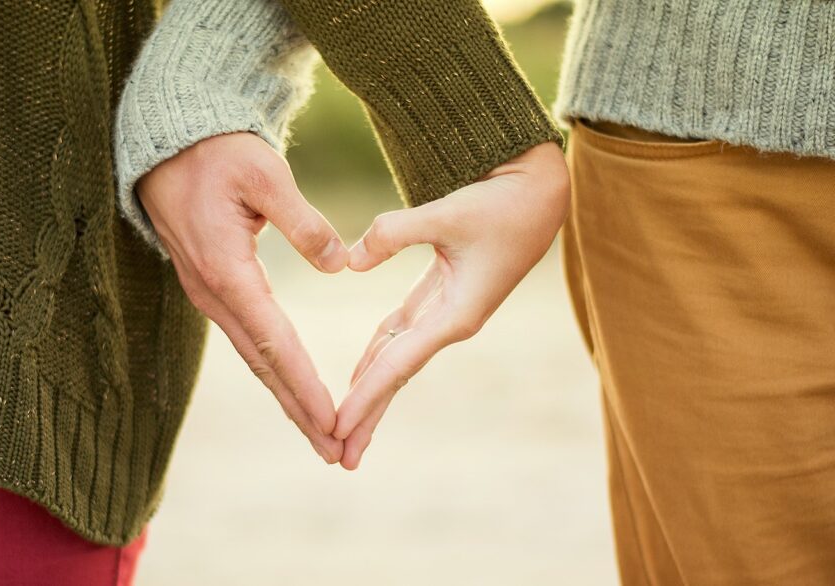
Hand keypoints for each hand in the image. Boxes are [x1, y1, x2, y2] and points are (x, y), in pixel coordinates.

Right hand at [136, 132, 348, 463]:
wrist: (167, 144)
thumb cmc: (216, 153)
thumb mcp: (264, 173)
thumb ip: (303, 221)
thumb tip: (339, 264)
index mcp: (227, 270)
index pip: (274, 341)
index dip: (305, 384)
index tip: (333, 420)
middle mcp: (213, 293)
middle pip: (263, 364)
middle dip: (299, 410)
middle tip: (334, 450)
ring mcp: (208, 293)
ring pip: (254, 357)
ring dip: (287, 396)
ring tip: (320, 432)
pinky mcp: (212, 287)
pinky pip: (247, 338)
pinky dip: (273, 369)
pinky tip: (291, 386)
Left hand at [335, 142, 570, 469]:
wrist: (539, 194)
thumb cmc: (501, 204)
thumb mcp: (448, 213)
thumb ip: (394, 234)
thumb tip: (349, 262)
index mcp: (456, 315)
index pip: (398, 365)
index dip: (365, 397)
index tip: (337, 427)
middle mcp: (450, 323)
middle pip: (397, 376)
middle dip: (368, 415)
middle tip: (338, 456)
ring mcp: (446, 313)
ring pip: (397, 359)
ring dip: (370, 392)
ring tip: (344, 427)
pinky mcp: (441, 296)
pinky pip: (401, 334)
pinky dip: (378, 355)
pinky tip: (359, 374)